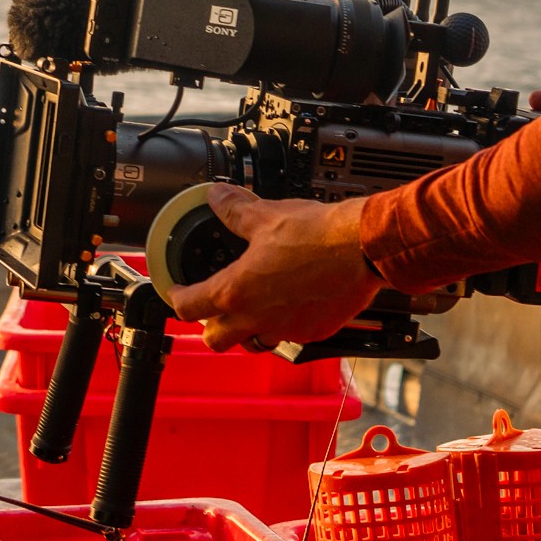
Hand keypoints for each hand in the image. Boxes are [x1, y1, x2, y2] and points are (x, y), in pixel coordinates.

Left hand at [155, 185, 382, 352]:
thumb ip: (234, 210)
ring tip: (253, 306)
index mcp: (236, 291)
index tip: (177, 290)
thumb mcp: (266, 215)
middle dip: (209, 324)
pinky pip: (290, 336)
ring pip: (254, 342)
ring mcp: (287, 329)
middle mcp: (257, 318)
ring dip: (247, 328)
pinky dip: (284, 324)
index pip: (189, 307)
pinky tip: (291, 302)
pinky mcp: (314, 331)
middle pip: (215, 339)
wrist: (364, 249)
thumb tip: (217, 198)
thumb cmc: (319, 235)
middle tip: (212, 305)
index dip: (176, 297)